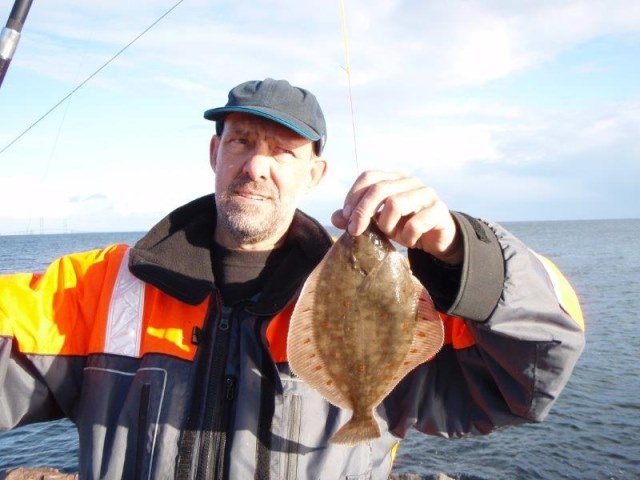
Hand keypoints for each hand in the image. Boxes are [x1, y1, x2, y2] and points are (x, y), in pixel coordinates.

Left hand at [330, 171, 462, 263]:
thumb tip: (335, 218)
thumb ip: (357, 218)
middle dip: (362, 212)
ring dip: (386, 224)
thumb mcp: (378, 222)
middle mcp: (410, 181)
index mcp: (393, 178)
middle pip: (379, 189)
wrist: (436, 238)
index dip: (354, 195)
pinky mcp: (439, 211)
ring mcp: (426, 194)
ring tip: (390, 235)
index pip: (369, 176)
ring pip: (396, 203)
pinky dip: (407, 236)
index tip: (346, 217)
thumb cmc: (404, 225)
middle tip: (355, 231)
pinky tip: (409, 242)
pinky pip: (416, 223)